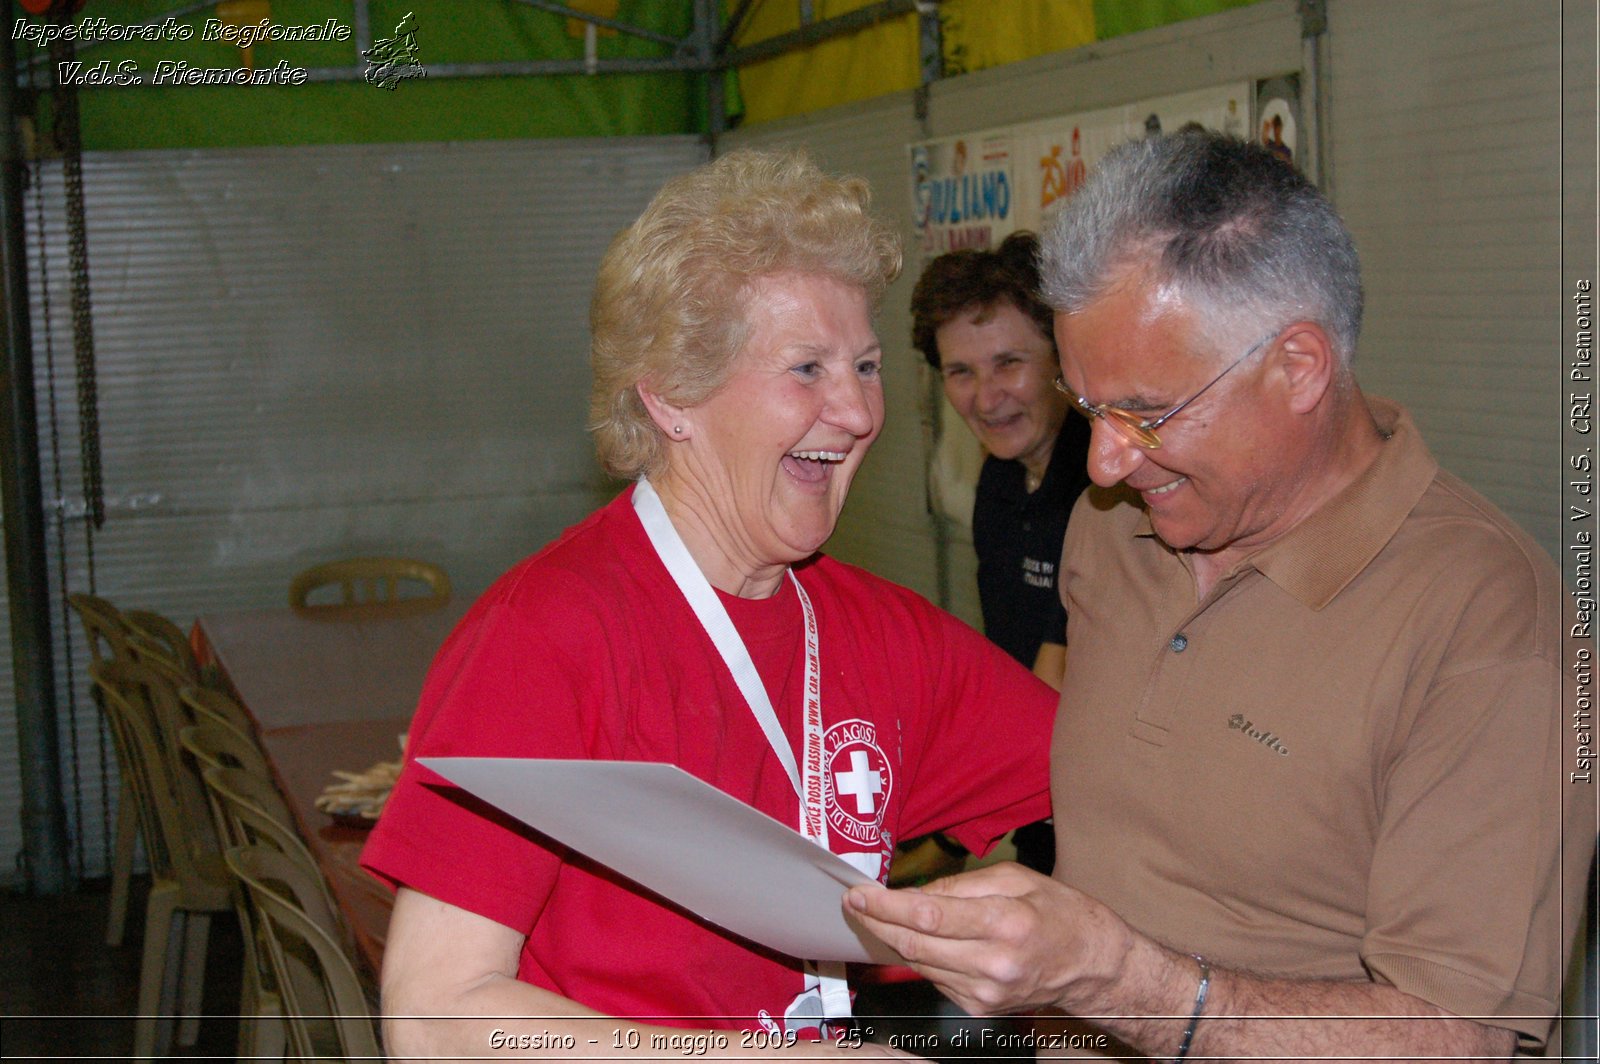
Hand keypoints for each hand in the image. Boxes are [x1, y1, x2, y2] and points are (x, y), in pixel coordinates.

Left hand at [843, 862, 1134, 1017]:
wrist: (1092, 965)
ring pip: (919, 964)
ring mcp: (986, 992)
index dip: (885, 905)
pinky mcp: (980, 1007)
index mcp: (1005, 923)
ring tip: (883, 916)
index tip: (858, 894)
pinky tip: (921, 940)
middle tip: (856, 903)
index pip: (929, 916)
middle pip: (915, 945)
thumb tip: (913, 892)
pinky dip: (922, 957)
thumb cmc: (1059, 913)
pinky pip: (935, 978)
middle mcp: (993, 963)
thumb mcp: (1015, 879)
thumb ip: (960, 884)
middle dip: (878, 922)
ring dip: (896, 939)